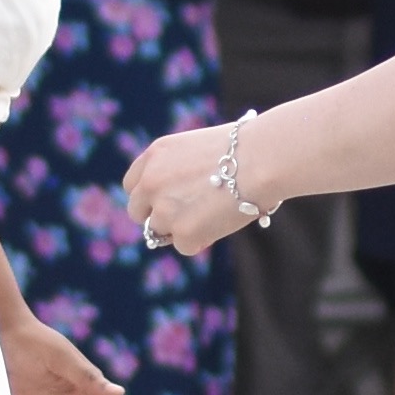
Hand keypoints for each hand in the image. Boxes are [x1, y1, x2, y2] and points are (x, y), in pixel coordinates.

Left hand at [124, 117, 256, 255]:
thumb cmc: (246, 150)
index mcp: (156, 155)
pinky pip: (185, 246)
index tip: (162, 202)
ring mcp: (164, 208)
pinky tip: (221, 222)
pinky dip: (201, 240)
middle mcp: (151, 181)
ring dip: (182, 229)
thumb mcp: (200, 149)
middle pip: (137, 212)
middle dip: (157, 217)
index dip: (148, 196)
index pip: (132, 184)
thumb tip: (185, 195)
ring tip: (213, 215)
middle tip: (184, 218)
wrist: (261, 160)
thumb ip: (181, 170)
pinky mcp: (182, 232)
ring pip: (160, 232)